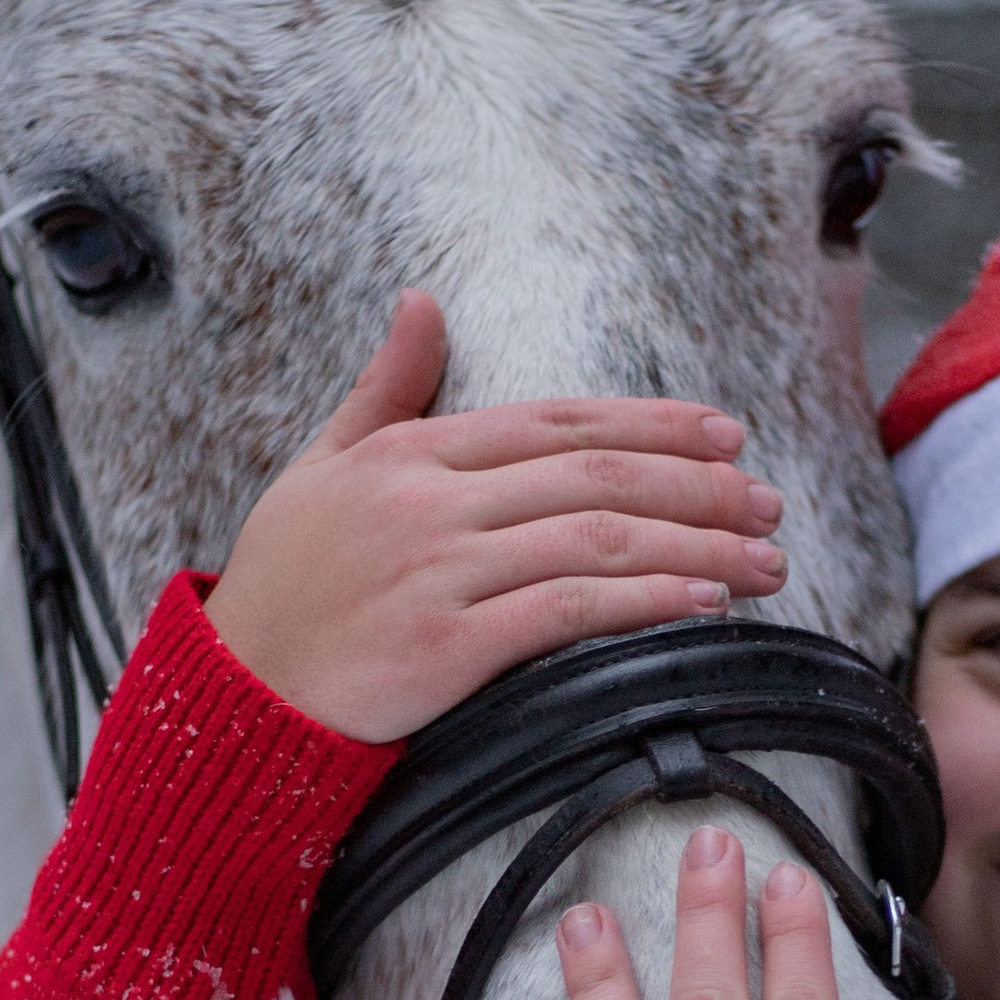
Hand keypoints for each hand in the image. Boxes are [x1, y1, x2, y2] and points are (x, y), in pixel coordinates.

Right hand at [207, 292, 786, 741]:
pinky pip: (567, 611)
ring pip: (596, 539)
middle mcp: (431, 501)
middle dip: (697, 484)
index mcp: (411, 452)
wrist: (230, 698)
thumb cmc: (282, 587)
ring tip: (764, 560)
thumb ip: (385, 388)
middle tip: (768, 501)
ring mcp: (439, 572)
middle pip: (594, 475)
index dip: (652, 424)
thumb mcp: (322, 469)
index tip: (727, 433)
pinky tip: (702, 602)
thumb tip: (422, 300)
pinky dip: (644, 599)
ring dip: (696, 545)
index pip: (558, 422)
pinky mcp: (445, 646)